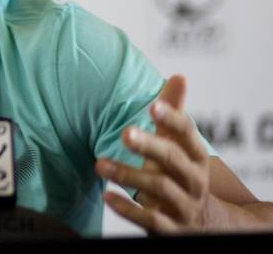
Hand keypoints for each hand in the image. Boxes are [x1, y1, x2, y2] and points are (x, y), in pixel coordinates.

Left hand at [96, 75, 211, 232]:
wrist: (206, 226)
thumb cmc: (183, 173)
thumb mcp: (181, 146)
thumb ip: (175, 112)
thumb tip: (179, 76)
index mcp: (197, 156)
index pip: (188, 134)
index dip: (173, 119)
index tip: (153, 106)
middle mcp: (194, 180)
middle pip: (173, 161)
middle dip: (149, 146)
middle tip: (124, 133)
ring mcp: (184, 206)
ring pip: (158, 189)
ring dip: (128, 175)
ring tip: (99, 164)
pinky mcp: (171, 229)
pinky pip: (150, 220)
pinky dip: (128, 208)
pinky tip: (106, 195)